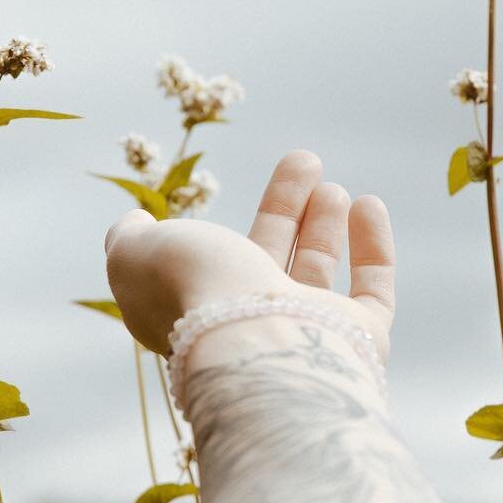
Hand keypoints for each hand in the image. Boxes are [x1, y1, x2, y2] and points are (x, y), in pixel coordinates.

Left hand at [103, 150, 396, 359]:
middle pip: (269, 260)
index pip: (207, 271)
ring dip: (324, 225)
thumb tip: (135, 224)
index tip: (211, 198)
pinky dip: (373, 248)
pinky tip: (370, 204)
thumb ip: (128, 239)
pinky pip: (371, 292)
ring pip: (315, 275)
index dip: (210, 236)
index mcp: (195, 316)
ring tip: (331, 185)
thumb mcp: (134, 256)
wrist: (257, 342)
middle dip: (285, 210)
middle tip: (304, 160)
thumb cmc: (191, 293)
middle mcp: (250, 329)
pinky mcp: (360, 342)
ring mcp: (307, 338)